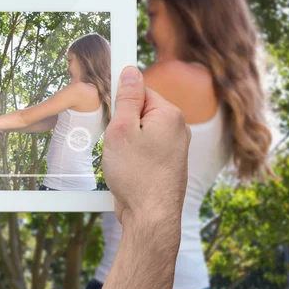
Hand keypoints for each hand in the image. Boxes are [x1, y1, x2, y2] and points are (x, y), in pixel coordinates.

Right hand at [102, 66, 190, 225]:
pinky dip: (133, 155)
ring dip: (126, 141)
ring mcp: (175, 148)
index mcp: (169, 114)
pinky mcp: (168, 164)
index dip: (120, 103)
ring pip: (141, 132)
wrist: (151, 217)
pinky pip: (146, 148)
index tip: (110, 116)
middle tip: (114, 141)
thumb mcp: (122, 129)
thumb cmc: (136, 174)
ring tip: (121, 158)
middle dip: (122, 123)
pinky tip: (127, 169)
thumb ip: (126, 98)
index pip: (140, 91)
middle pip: (141, 111)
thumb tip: (130, 71)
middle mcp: (178, 129)